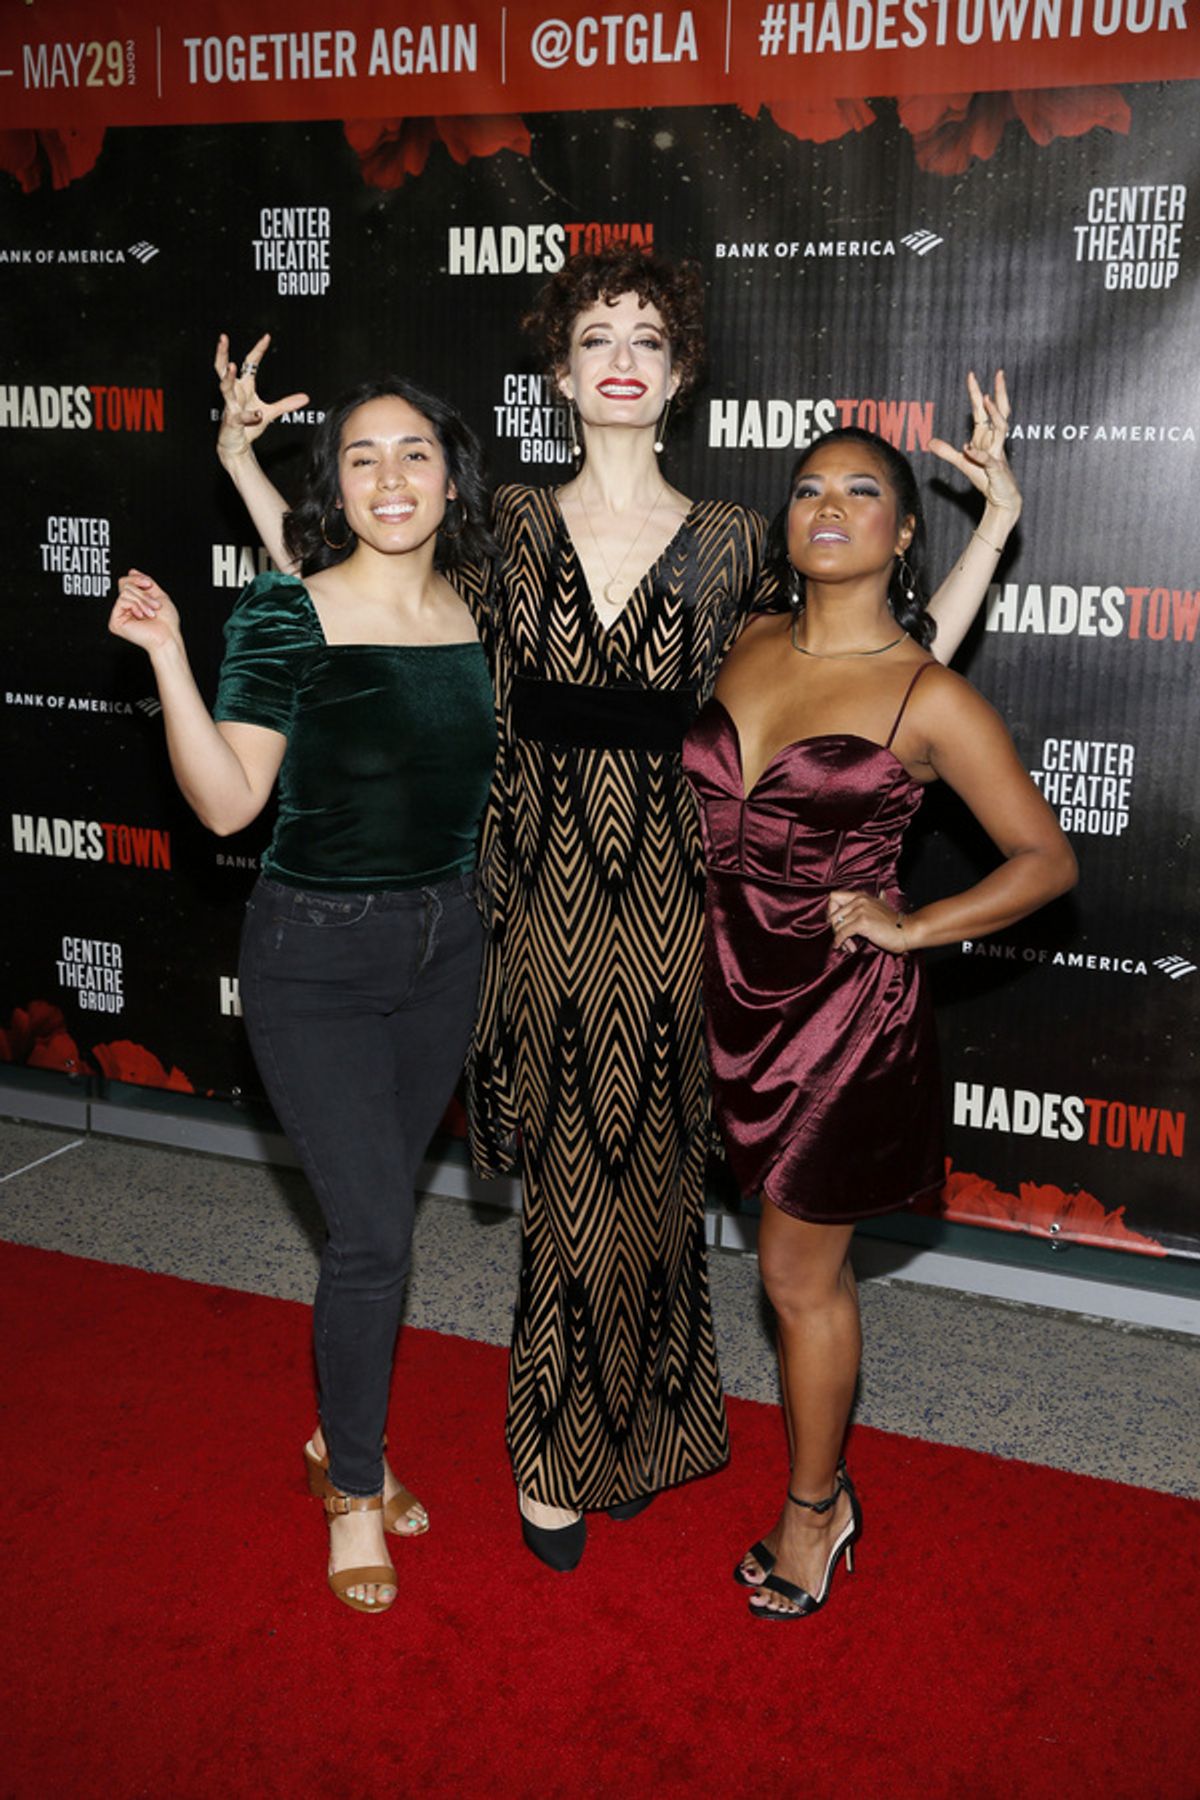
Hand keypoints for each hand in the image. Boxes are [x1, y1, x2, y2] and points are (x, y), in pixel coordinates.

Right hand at [108, 569, 181, 653]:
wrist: (168, 636)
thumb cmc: (167, 622)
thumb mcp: (158, 595)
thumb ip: (145, 582)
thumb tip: (131, 571)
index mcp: (134, 602)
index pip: (126, 582)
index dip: (137, 579)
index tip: (149, 584)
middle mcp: (125, 609)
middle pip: (125, 585)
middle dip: (143, 593)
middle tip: (154, 605)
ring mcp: (119, 615)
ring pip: (125, 592)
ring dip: (142, 601)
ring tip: (151, 613)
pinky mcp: (115, 621)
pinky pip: (122, 600)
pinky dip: (136, 606)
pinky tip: (142, 616)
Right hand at [214, 331, 308, 461]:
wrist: (236, 445)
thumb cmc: (248, 426)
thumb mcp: (270, 412)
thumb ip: (286, 404)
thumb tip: (305, 397)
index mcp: (244, 387)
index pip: (249, 363)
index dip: (258, 350)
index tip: (266, 337)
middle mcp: (235, 393)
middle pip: (223, 368)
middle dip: (222, 353)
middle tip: (223, 338)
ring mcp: (231, 406)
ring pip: (225, 388)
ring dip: (228, 378)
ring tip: (232, 366)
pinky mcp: (232, 421)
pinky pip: (239, 416)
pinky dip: (249, 415)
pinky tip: (258, 414)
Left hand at [827, 889, 909, 955]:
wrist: (907, 931)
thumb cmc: (895, 923)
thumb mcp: (882, 906)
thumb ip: (876, 901)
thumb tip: (882, 893)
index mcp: (861, 896)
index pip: (833, 897)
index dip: (831, 911)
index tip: (836, 923)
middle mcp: (859, 900)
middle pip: (833, 914)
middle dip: (835, 929)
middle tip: (843, 939)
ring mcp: (860, 910)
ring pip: (837, 926)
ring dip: (840, 938)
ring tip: (848, 945)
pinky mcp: (862, 922)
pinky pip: (842, 933)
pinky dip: (841, 942)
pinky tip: (846, 947)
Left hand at [929, 369, 1020, 521]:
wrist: (1002, 499)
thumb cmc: (987, 479)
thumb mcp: (963, 463)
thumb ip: (948, 452)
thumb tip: (930, 442)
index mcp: (986, 437)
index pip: (982, 411)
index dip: (976, 393)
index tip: (971, 375)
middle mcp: (995, 441)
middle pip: (1001, 411)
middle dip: (1000, 392)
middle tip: (999, 373)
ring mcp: (998, 453)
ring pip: (1001, 429)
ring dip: (994, 414)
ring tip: (986, 399)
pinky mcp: (996, 469)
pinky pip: (988, 459)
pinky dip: (978, 454)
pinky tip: (968, 449)